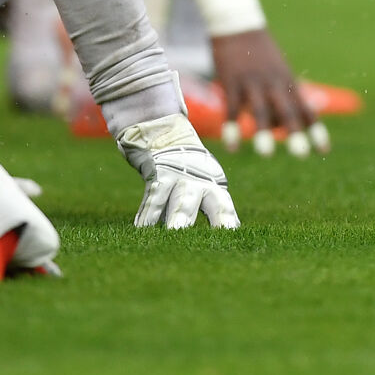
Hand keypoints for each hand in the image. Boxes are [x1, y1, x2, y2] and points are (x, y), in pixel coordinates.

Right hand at [115, 114, 239, 228]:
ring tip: (173, 234)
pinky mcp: (158, 174)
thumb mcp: (206, 183)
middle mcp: (199, 182)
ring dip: (176, 220)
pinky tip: (142, 228)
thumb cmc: (190, 168)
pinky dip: (147, 214)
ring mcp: (178, 177)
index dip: (228, 223)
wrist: (165, 133)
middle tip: (204, 242)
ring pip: (179, 203)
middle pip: (204, 206)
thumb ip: (213, 207)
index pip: (224, 208)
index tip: (231, 238)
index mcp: (214, 187)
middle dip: (206, 223)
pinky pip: (153, 198)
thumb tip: (228, 232)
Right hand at [211, 30, 328, 157]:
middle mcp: (274, 84)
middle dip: (295, 132)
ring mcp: (253, 83)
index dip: (315, 129)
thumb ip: (281, 95)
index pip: (305, 108)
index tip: (324, 150)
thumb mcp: (276, 69)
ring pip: (260, 110)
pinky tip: (232, 147)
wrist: (237, 23)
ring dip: (263, 132)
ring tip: (266, 154)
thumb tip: (280, 123)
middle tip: (302, 155)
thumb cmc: (258, 50)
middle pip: (287, 110)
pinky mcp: (232, 82)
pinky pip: (233, 108)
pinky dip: (232, 127)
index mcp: (287, 83)